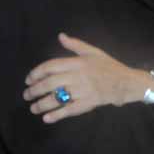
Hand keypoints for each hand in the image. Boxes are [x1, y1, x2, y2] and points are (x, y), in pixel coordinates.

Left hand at [23, 33, 153, 123]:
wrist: (127, 81)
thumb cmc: (109, 66)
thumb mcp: (93, 52)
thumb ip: (76, 44)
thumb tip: (60, 36)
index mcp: (78, 62)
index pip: (51, 66)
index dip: (37, 73)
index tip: (28, 79)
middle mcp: (79, 76)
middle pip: (50, 83)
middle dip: (35, 90)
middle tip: (27, 95)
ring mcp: (83, 90)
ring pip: (58, 98)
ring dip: (42, 104)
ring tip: (33, 108)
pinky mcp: (89, 103)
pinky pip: (70, 110)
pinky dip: (57, 115)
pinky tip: (47, 118)